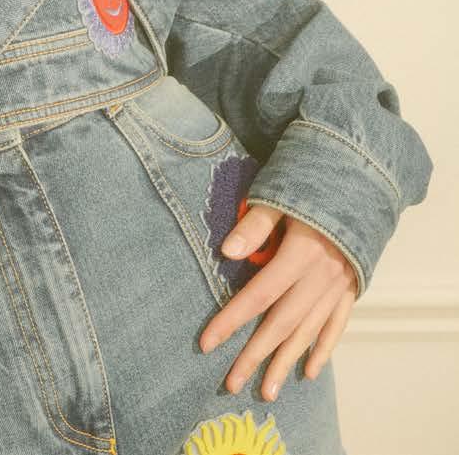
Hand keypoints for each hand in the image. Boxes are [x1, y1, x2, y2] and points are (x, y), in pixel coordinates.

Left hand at [198, 202, 358, 400]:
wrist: (363, 178)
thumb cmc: (311, 183)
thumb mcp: (279, 195)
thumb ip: (254, 225)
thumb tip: (225, 252)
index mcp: (301, 253)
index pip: (259, 295)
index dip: (230, 320)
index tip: (207, 344)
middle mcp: (321, 276)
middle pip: (282, 323)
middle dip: (255, 355)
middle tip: (231, 384)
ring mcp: (339, 285)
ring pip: (308, 331)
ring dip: (285, 362)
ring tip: (266, 391)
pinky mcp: (351, 287)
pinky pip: (336, 325)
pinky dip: (322, 349)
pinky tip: (308, 372)